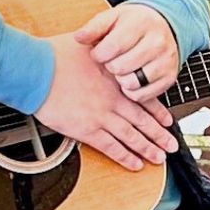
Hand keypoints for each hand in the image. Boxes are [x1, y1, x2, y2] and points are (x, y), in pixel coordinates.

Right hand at [36, 28, 178, 171]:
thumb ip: (104, 53)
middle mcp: (113, 100)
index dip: (158, 112)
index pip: (144, 98)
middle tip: (172, 145)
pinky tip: (135, 164)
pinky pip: (111, 147)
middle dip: (160, 135)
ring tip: (159, 158)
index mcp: (115, 80)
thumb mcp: (89, 46)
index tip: (168, 121)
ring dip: (148, 149)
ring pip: (132, 137)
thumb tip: (109, 50)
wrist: (36, 70)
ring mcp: (101, 116)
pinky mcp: (86, 130)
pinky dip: (125, 157)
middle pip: (143, 121)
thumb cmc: (56, 56)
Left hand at [75, 2, 183, 101]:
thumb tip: (79, 38)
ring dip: (121, 79)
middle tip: (113, 59)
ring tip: (124, 68)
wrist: (163, 25)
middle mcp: (157, 42)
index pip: (112, 47)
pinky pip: (143, 95)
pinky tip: (132, 78)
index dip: (99, 54)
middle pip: (120, 67)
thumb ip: (94, 27)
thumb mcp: (113, 17)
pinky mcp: (170, 77)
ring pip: (132, 83)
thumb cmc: (133, 23)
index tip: (100, 52)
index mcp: (141, 24)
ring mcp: (165, 61)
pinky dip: (133, 91)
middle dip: (110, 66)